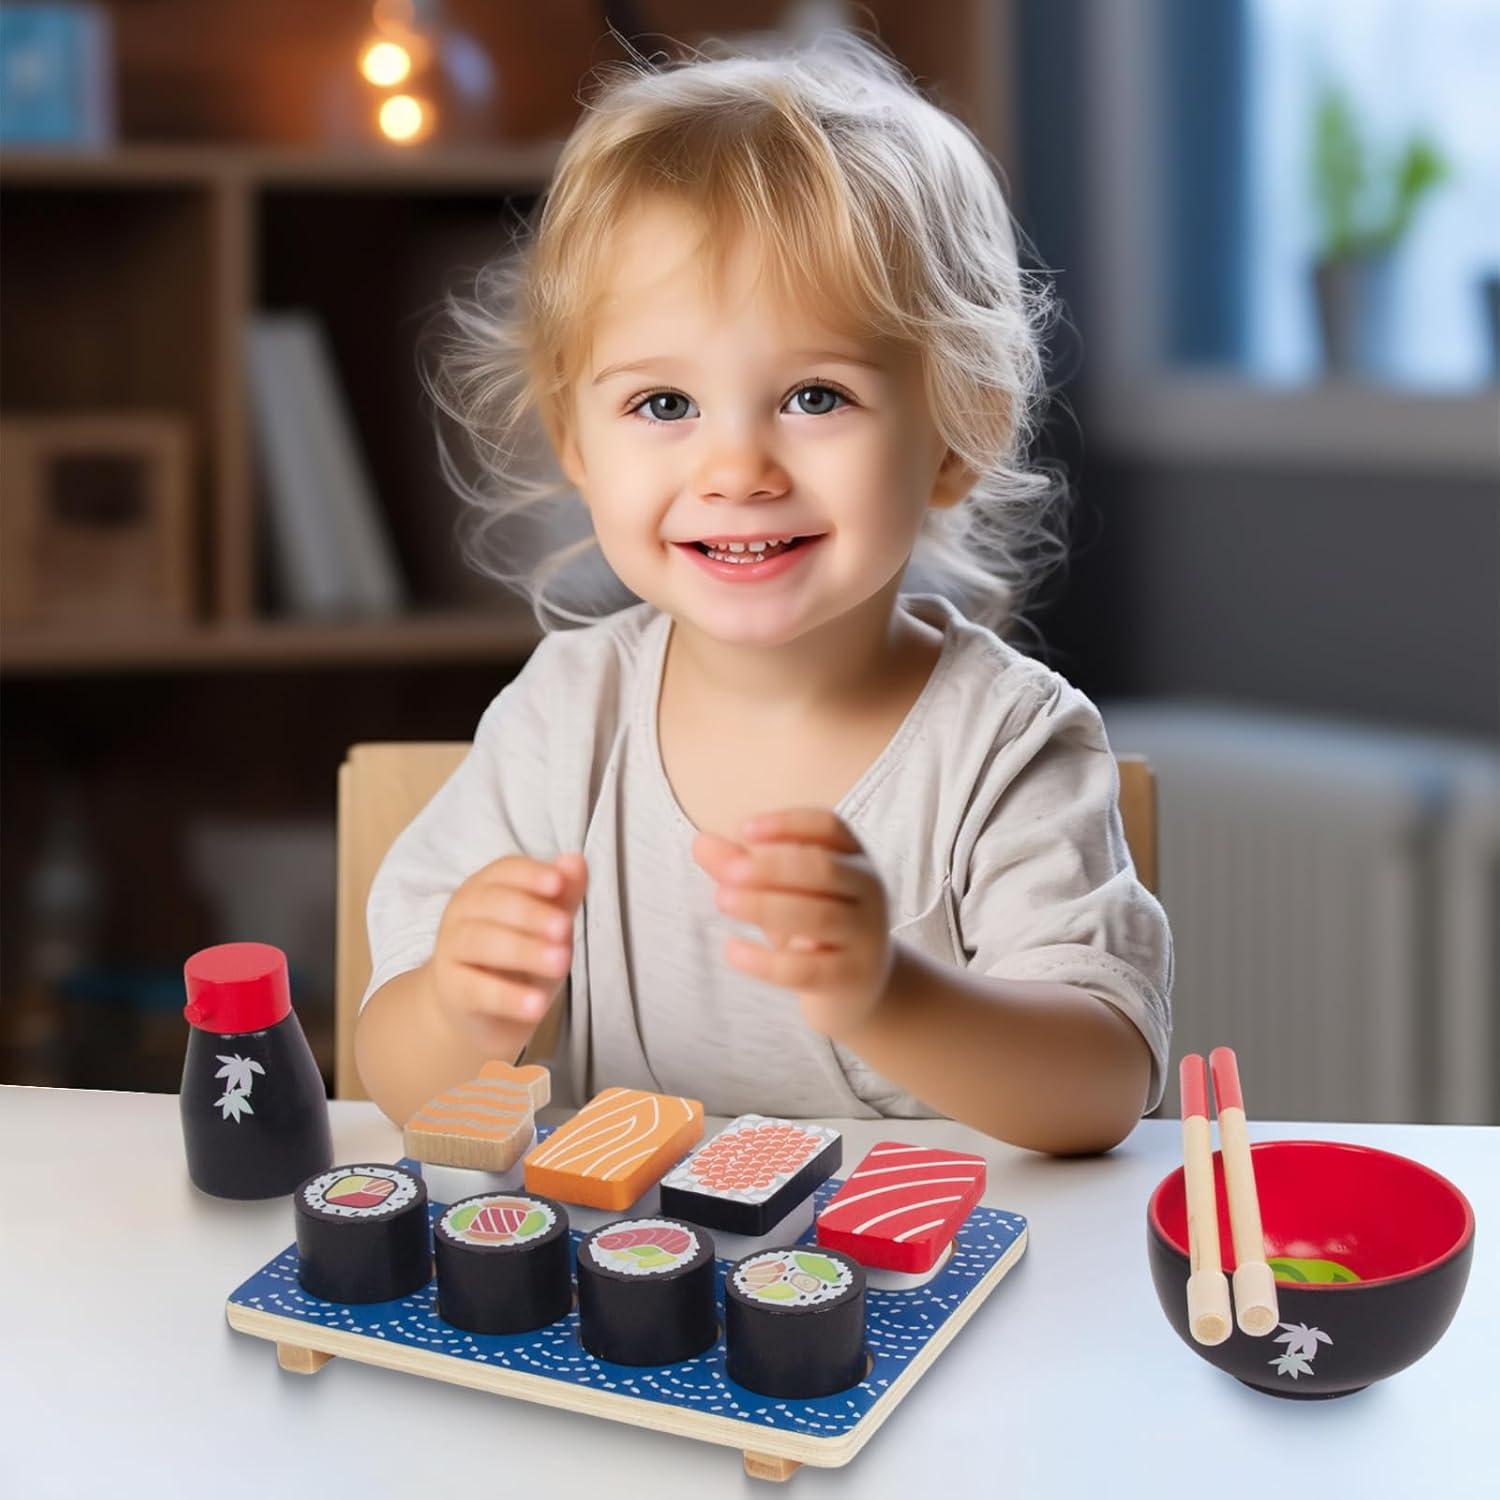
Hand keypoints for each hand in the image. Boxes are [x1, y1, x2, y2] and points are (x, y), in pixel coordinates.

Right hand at [430, 851, 586, 1052]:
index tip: (558, 883)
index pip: (505, 871)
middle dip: (531, 914)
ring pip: (483, 943)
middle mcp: (462, 913)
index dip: (531, 875)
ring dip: (524, 951)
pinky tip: (537, 1005)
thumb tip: (576, 860)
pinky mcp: (452, 990)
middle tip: (564, 928)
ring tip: (561, 963)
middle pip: (493, 904)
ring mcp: (451, 951)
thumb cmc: (517, 957)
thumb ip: (564, 894)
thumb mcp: (547, 925)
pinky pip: (478, 990)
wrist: (480, 1010)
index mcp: (485, 887)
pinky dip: (509, 997)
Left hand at [692, 809, 892, 1039]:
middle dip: (774, 867)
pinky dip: (765, 961)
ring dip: (765, 906)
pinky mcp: (851, 977)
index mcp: (853, 856)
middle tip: (728, 873)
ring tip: (721, 900)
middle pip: (824, 869)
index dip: (788, 824)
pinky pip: (806, 969)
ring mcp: (865, 935)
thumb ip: (741, 866)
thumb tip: (700, 843)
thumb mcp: (780, 892)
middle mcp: (868, 890)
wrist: (856, 986)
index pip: (828, 827)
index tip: (743, 829)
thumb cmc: (814, 926)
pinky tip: (731, 950)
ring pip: (818, 916)